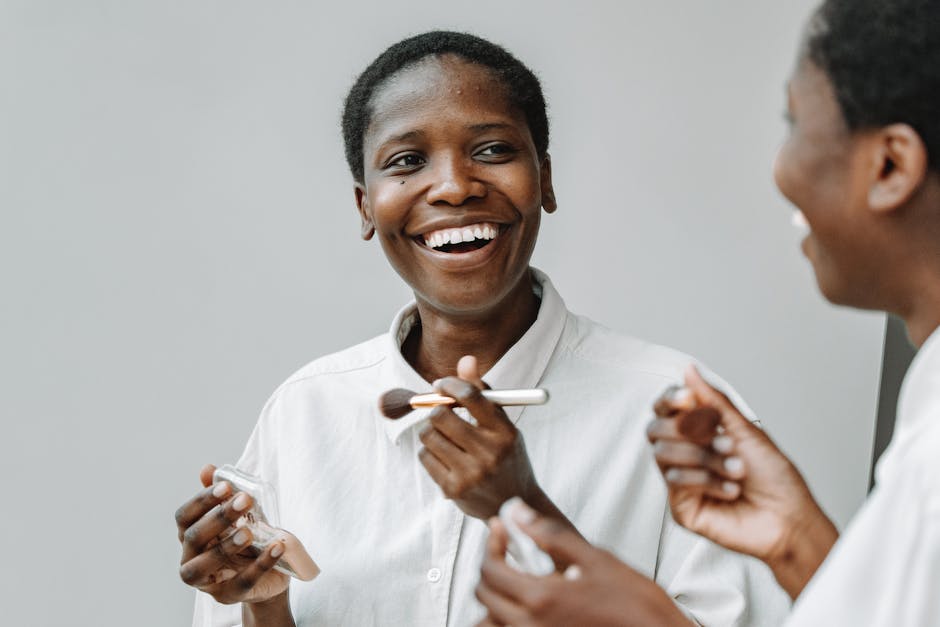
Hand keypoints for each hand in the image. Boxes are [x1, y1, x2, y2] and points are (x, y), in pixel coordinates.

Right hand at [175, 464, 289, 605]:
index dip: (202, 501)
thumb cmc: (248, 540)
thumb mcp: (240, 516)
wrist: (270, 574)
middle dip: (218, 518)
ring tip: (249, 531)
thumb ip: (224, 494)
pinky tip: (277, 547)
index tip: (226, 486)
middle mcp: (190, 559)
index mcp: (190, 536)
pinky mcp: (228, 595)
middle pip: (192, 538)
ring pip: (203, 566)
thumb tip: (208, 468)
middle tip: (244, 501)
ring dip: (226, 546)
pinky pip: (242, 582)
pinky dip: (260, 564)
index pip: (184, 517)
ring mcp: (207, 581)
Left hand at [418, 355, 546, 520]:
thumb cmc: (505, 458)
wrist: (511, 505)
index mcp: (505, 433)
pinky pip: (425, 456)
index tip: (441, 384)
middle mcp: (490, 453)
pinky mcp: (453, 489)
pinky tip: (444, 456)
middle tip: (440, 410)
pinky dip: (429, 451)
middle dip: (437, 409)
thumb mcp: (502, 426)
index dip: (451, 384)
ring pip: (428, 434)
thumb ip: (482, 394)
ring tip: (443, 435)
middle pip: (442, 415)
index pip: (472, 397)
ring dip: (430, 430)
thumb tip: (466, 360)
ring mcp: (471, 473)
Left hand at [475, 503, 692, 626]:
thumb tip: (517, 512)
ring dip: (491, 597)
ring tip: (507, 578)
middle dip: (488, 566)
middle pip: (484, 594)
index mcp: (542, 598)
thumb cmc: (636, 604)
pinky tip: (523, 603)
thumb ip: (550, 535)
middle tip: (503, 548)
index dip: (491, 543)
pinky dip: (504, 617)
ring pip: (490, 620)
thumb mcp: (595, 558)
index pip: (491, 568)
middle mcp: (531, 624)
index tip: (500, 528)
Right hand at [646, 365, 837, 597]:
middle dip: (688, 429)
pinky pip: (674, 481)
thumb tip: (690, 370)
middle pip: (654, 429)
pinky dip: (706, 480)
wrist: (789, 518)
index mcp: (698, 434)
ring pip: (662, 453)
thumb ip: (713, 401)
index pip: (665, 409)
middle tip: (720, 436)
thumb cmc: (774, 477)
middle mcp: (685, 456)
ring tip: (736, 467)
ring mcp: (681, 482)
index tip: (689, 398)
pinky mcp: (681, 507)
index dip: (670, 399)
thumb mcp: (745, 430)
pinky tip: (730, 489)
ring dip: (704, 456)